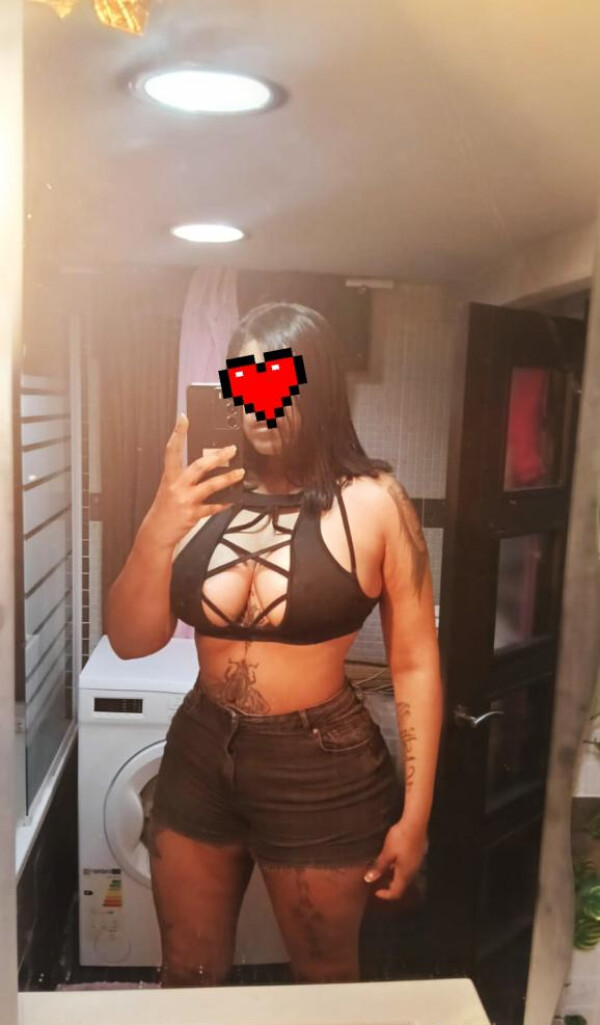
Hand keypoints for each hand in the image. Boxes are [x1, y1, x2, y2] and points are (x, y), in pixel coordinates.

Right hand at [142, 412, 244, 549]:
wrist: (157, 532)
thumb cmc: (165, 508)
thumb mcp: (169, 487)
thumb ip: (183, 476)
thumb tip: (205, 463)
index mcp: (169, 477)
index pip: (172, 450)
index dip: (177, 433)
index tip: (183, 418)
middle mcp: (177, 486)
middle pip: (198, 466)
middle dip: (217, 457)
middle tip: (231, 450)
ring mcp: (185, 501)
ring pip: (210, 486)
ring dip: (228, 478)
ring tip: (240, 473)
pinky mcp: (193, 515)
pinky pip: (213, 507)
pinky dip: (224, 502)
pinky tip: (233, 498)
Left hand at [364, 818, 428, 899]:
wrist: (416, 823)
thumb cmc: (399, 838)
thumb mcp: (387, 853)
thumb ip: (379, 867)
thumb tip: (368, 880)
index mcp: (405, 874)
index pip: (396, 892)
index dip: (385, 895)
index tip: (376, 891)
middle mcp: (413, 872)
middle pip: (402, 886)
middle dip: (390, 886)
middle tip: (379, 882)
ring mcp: (418, 864)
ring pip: (406, 877)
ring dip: (395, 877)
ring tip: (385, 870)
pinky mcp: (419, 855)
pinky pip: (409, 868)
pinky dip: (400, 869)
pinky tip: (394, 859)